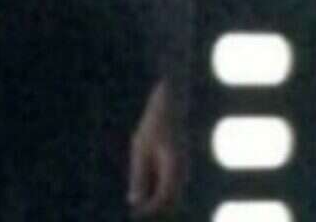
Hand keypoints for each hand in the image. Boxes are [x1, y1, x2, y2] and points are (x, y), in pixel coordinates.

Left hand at [127, 80, 187, 218]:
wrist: (171, 105)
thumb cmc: (154, 124)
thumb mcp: (140, 149)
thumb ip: (138, 176)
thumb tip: (134, 202)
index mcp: (174, 169)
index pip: (163, 201)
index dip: (148, 211)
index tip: (133, 213)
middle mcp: (183, 173)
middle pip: (170, 203)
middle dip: (153, 209)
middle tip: (133, 211)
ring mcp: (182, 170)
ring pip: (171, 196)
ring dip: (154, 200)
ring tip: (136, 196)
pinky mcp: (178, 167)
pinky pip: (169, 186)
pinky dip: (156, 189)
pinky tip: (144, 184)